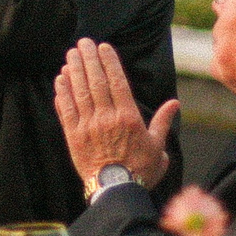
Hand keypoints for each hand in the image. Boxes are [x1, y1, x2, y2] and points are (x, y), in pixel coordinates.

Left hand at [54, 38, 174, 192]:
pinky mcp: (73, 137)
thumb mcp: (158, 147)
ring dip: (74, 70)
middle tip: (83, 43)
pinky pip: (66, 110)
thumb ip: (163, 122)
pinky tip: (61, 79)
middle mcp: (106, 118)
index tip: (103, 46)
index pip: (116, 81)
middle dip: (89, 59)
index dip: (108, 61)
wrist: (116, 192)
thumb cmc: (140, 170)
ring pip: (79, 92)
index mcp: (128, 117)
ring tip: (71, 54)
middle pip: (95, 82)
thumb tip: (174, 103)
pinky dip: (63, 93)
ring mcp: (88, 127)